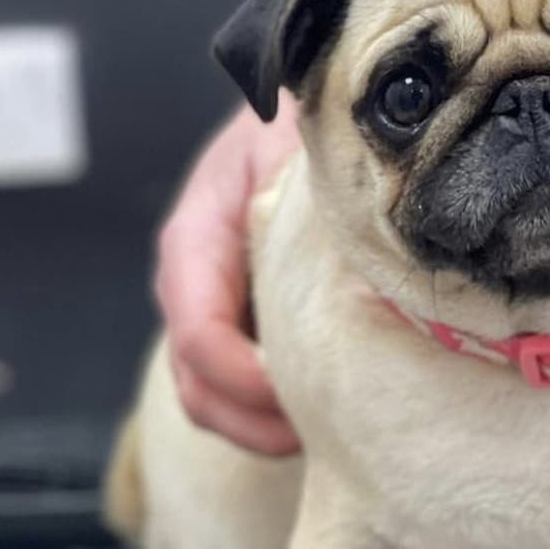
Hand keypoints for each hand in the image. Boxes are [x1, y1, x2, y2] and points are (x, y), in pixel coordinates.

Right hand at [154, 96, 301, 454]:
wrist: (297, 114)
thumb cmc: (296, 126)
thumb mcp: (296, 144)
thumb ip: (302, 191)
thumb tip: (357, 244)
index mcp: (196, 240)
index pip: (200, 332)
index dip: (245, 378)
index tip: (304, 394)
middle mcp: (192, 283)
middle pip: (198, 383)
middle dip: (255, 421)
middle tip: (327, 434)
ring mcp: (211, 310)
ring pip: (212, 398)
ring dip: (263, 427)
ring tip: (331, 430)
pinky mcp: (240, 325)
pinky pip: (240, 387)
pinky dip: (273, 411)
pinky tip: (329, 409)